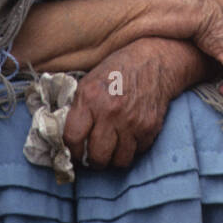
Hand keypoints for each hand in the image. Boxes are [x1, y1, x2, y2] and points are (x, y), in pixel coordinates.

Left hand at [63, 37, 203, 169]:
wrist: (154, 61)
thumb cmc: (118, 71)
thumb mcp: (89, 82)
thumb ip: (78, 108)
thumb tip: (68, 137)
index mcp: (90, 99)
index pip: (73, 138)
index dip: (72, 151)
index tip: (75, 153)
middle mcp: (111, 112)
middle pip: (97, 156)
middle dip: (94, 161)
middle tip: (94, 158)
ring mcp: (132, 121)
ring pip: (120, 161)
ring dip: (114, 159)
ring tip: (112, 152)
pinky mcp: (150, 126)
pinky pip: (138, 152)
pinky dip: (133, 149)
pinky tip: (129, 138)